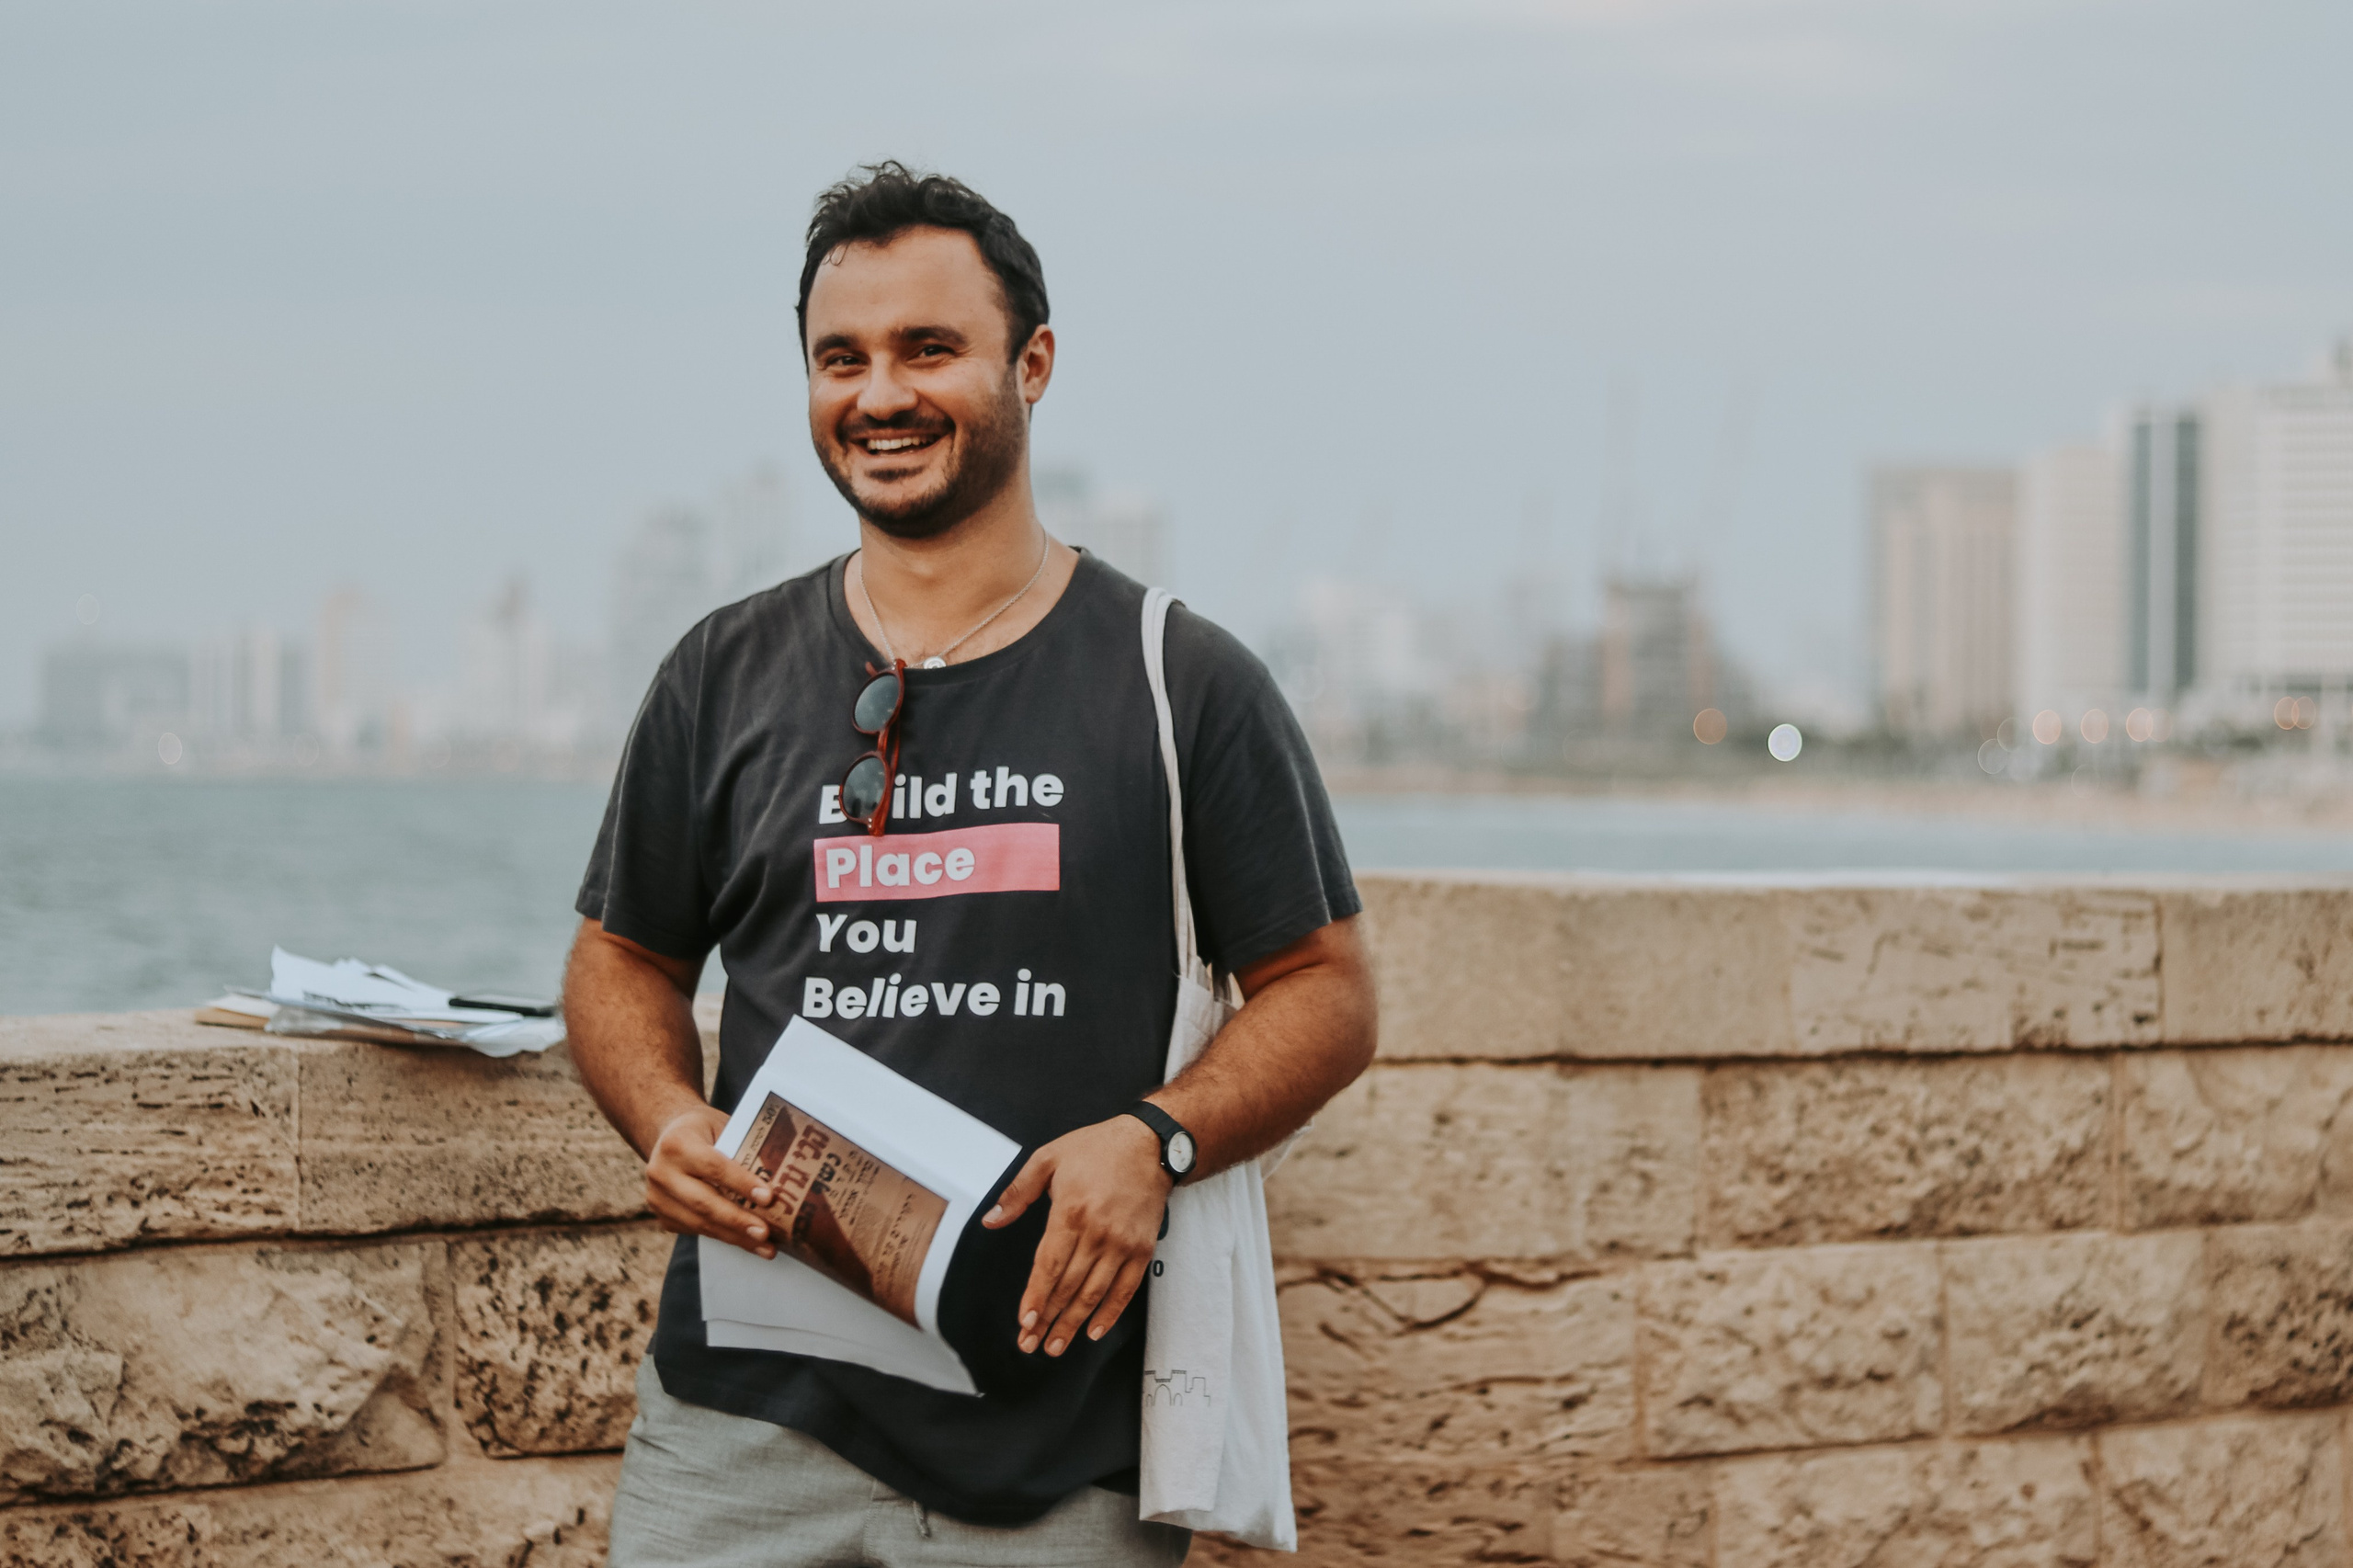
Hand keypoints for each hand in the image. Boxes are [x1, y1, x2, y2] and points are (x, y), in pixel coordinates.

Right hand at [645, 1105, 778, 1258]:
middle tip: (765, 1233)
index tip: (768, 1198)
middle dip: (737, 1220)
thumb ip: (742, 1149)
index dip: (741, 1183)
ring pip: (700, 1223)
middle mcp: (661, 1172)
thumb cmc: (705, 1131)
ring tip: (765, 1247)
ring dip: (735, 1237)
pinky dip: (725, 1237)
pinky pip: (697, 1231)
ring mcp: (658, 1198)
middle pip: (703, 1202)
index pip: (713, 1167)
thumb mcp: (722, 1127)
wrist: (668, 1137)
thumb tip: (782, 1179)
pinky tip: (748, 1242)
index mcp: (677, 1144)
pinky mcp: (663, 1216)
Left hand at [983, 1113, 1170, 1356]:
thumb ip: (1017, 1192)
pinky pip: (1126, 1289)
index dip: (1036, 1297)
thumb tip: (990, 1221)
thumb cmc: (1097, 1148)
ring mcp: (1122, 1243)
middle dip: (1048, 1319)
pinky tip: (1094, 1331)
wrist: (1150, 1144)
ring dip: (1073, 1324)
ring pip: (1094, 1294)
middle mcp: (1098, 1232)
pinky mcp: (1142, 1249)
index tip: (1025, 1321)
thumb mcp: (1048, 1157)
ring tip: (1056, 1346)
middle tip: (1031, 1345)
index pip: (1049, 1265)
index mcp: (1071, 1211)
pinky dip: (1110, 1313)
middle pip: (1068, 1286)